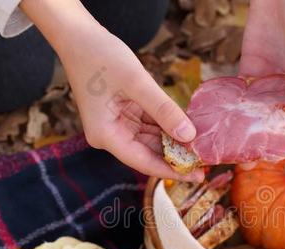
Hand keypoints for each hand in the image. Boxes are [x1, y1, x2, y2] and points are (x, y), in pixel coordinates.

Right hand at [21, 0, 203, 181]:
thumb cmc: (101, 56)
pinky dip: (167, 127)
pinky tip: (188, 129)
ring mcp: (116, 126)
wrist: (78, 36)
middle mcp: (110, 136)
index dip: (172, 171)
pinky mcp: (123, 115)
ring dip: (174, 143)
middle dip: (176, 158)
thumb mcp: (137, 82)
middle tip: (207, 162)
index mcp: (106, 135)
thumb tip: (189, 136)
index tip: (197, 176)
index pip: (143, 161)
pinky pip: (149, 126)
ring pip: (151, 141)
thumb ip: (164, 110)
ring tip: (202, 148)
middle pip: (148, 154)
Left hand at [240, 0, 284, 149]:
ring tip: (227, 151)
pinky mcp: (249, 70)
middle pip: (275, 126)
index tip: (275, 156)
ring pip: (255, 115)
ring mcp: (268, 82)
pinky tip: (216, 124)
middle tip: (245, 162)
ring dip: (243, 134)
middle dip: (262, 145)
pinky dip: (229, 109)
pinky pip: (238, 95)